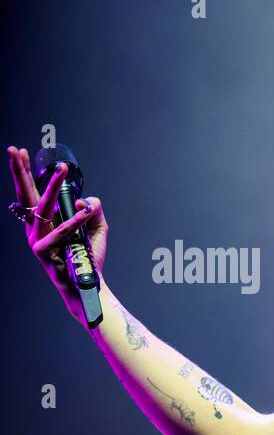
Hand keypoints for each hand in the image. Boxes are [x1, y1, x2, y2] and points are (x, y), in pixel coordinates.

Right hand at [7, 145, 107, 321]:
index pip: (30, 192)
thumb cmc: (87, 256)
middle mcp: (34, 227)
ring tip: (61, 170)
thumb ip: (93, 210)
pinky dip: (75, 219)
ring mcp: (36, 239)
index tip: (20, 152)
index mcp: (42, 221)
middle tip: (16, 149)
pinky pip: (61, 231)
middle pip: (25, 194)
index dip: (23, 172)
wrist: (87, 284)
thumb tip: (86, 199)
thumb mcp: (95, 228)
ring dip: (52, 186)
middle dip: (20, 170)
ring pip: (43, 207)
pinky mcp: (42, 251)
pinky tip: (85, 210)